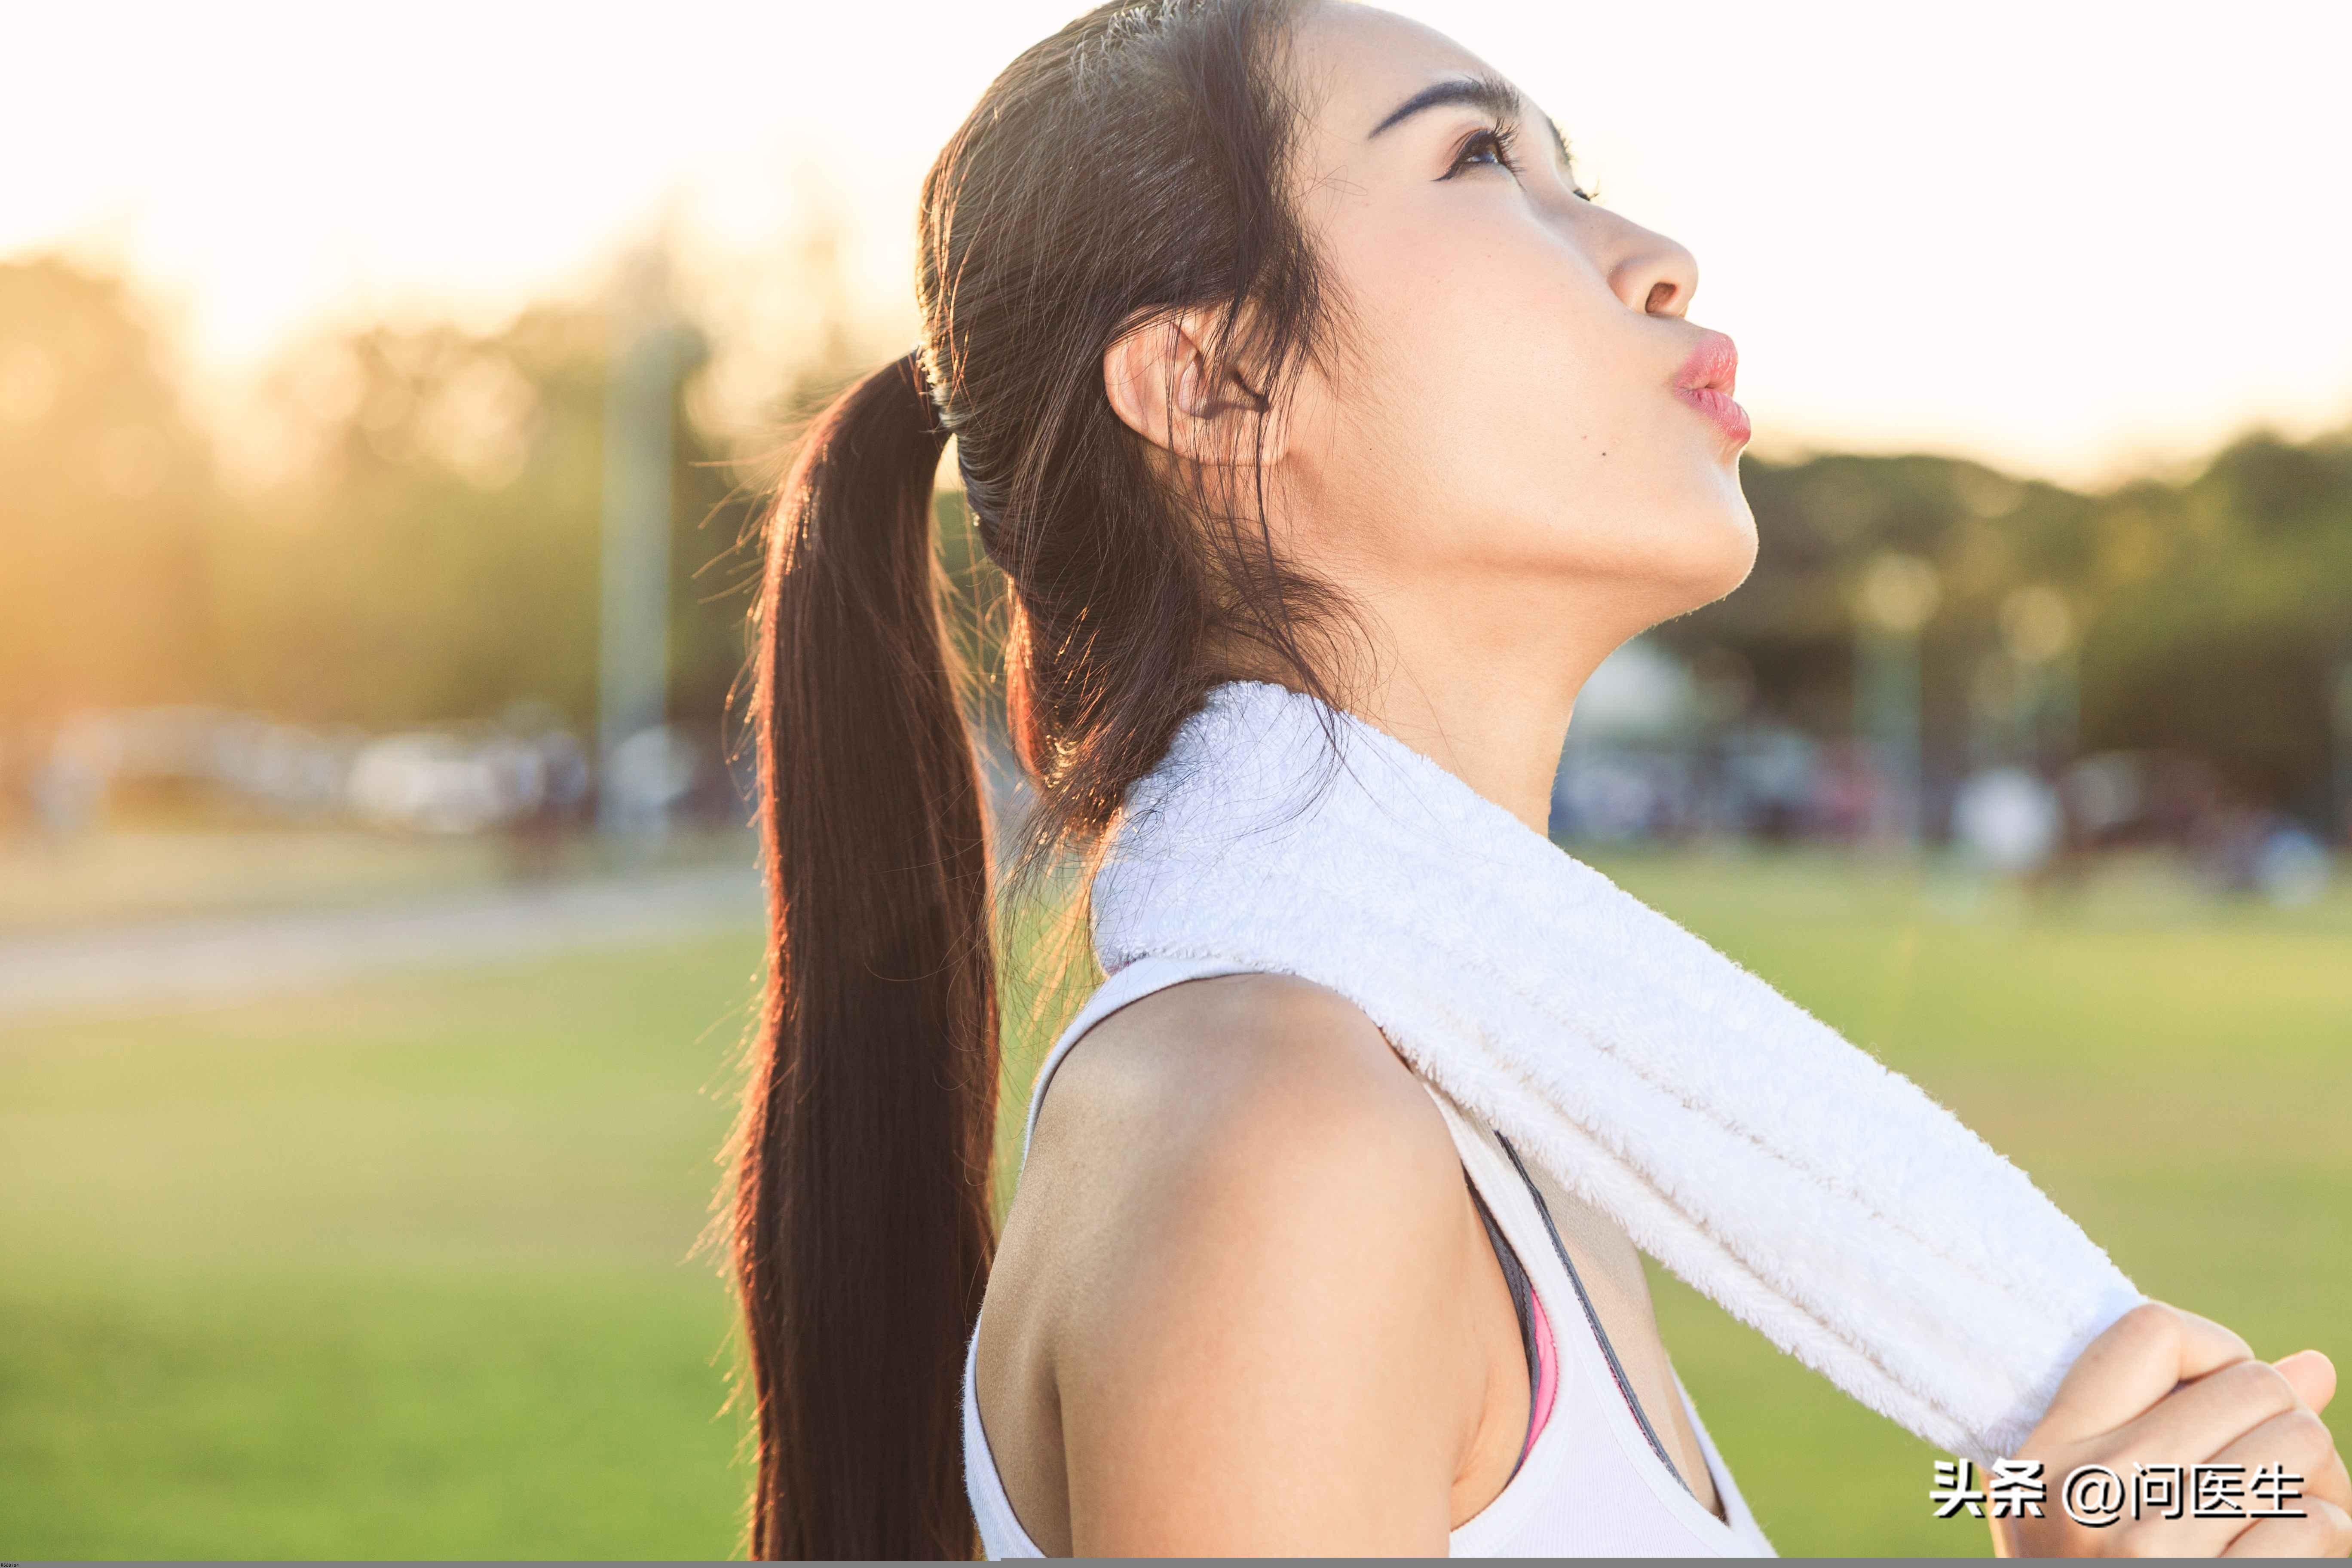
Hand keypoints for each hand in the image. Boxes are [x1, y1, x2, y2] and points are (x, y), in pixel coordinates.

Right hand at [1991, 1302, 2350, 1556]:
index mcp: (2044, 1458)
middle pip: (2250, 1384)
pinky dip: (2329, 1536)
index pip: (2149, 1332)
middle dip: (2290, 1421)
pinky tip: (2299, 1557)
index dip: (2218, 1349)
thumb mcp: (2095, 1511)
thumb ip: (2179, 1430)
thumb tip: (2316, 1368)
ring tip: (2293, 1516)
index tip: (2228, 1398)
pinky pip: (2314, 1523)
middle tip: (2281, 1473)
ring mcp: (2148, 1546)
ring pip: (2297, 1443)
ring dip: (2319, 1481)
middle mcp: (2088, 1492)